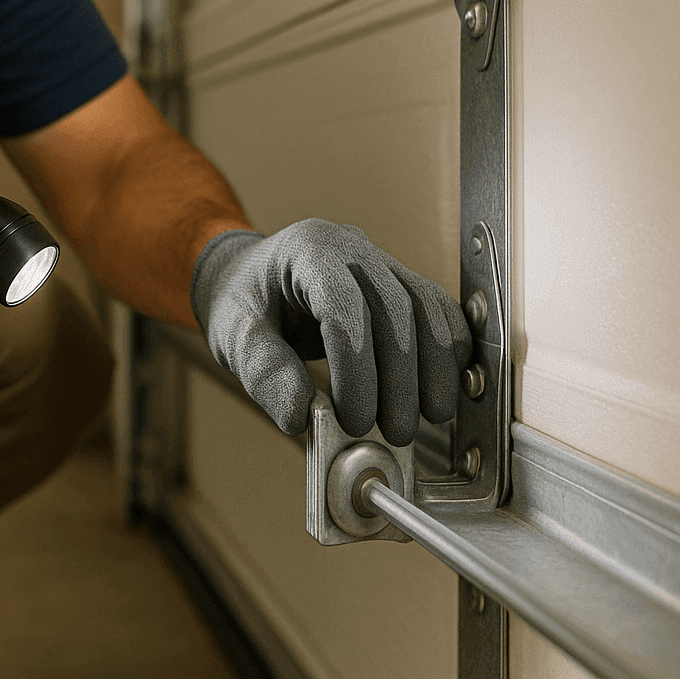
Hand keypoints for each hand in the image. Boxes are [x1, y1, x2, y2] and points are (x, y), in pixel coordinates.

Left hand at [190, 219, 471, 441]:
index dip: (356, 367)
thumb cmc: (240, 300)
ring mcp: (381, 261)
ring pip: (427, 308)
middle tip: (393, 430)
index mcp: (306, 251)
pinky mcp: (400, 281)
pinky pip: (438, 310)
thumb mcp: (232, 335)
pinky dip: (447, 350)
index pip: (343, 306)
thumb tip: (301, 417)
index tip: (354, 416)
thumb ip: (264, 372)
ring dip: (434, 368)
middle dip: (400, 378)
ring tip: (427, 417)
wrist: (249, 275)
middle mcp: (350, 247)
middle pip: (395, 308)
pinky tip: (441, 387)